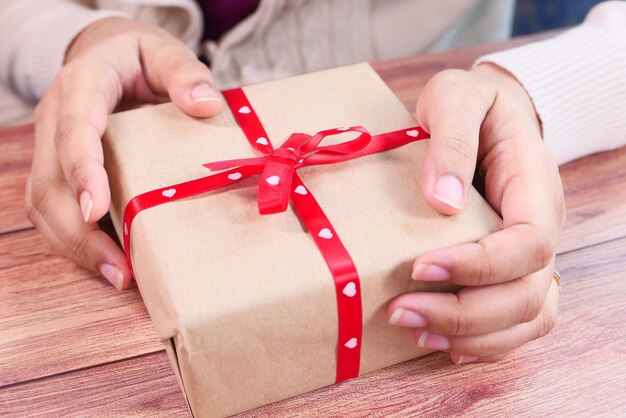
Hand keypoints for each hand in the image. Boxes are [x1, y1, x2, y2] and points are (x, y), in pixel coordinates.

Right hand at [25, 18, 221, 289]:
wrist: (107, 54)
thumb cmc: (139, 57)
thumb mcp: (164, 51)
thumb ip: (184, 72)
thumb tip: (205, 104)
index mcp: (81, 86)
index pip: (74, 128)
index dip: (81, 169)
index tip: (94, 208)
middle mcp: (55, 118)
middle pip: (50, 180)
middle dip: (78, 230)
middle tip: (119, 268)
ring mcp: (52, 146)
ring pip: (44, 202)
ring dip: (75, 245)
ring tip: (117, 275)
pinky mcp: (59, 169)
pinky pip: (53, 209)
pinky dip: (76, 240)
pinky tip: (107, 261)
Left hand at [388, 64, 564, 363]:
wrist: (490, 113)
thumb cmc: (473, 104)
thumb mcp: (457, 98)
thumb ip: (452, 139)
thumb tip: (443, 200)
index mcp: (533, 185)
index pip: (527, 242)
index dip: (479, 265)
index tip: (420, 266)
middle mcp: (542, 227)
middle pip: (526, 293)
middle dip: (464, 313)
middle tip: (401, 312)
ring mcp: (532, 254)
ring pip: (528, 317)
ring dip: (473, 336)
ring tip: (416, 332)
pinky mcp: (512, 269)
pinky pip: (517, 320)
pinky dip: (485, 341)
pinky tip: (443, 342)